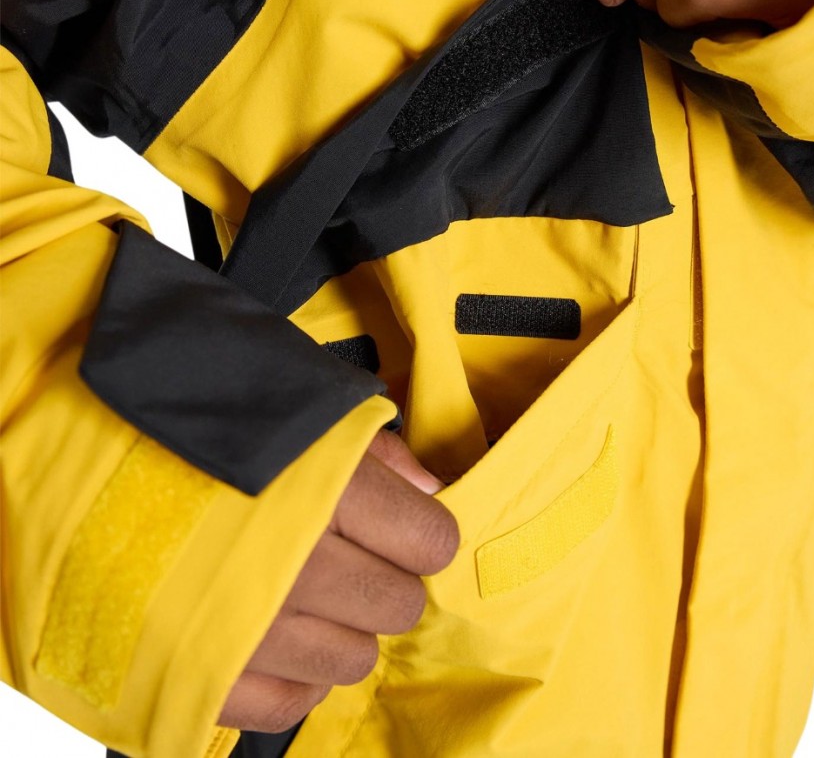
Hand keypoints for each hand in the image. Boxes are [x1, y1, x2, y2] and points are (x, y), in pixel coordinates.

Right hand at [217, 430, 458, 732]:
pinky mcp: (203, 676)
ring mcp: (251, 630)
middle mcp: (297, 567)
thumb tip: (428, 493)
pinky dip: (294, 674)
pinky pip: (287, 704)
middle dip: (386, 577)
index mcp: (330, 492)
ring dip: (341, 627)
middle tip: (348, 553)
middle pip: (397, 605)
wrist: (86, 447)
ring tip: (303, 590)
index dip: (421, 531)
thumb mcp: (302, 406)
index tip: (399, 523)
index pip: (431, 542)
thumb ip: (376, 448)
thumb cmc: (207, 419)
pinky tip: (276, 634)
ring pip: (352, 660)